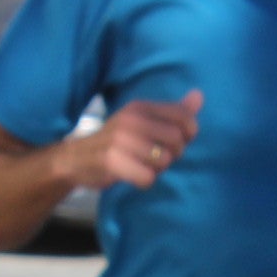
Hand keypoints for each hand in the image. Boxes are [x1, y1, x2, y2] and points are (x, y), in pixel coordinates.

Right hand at [71, 89, 200, 190]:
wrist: (77, 158)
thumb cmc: (117, 141)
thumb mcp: (143, 121)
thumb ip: (173, 111)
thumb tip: (199, 96)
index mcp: (140, 107)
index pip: (183, 117)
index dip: (189, 134)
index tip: (176, 141)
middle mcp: (131, 120)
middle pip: (177, 140)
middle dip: (173, 154)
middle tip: (157, 157)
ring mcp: (120, 140)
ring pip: (164, 160)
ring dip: (158, 169)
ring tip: (143, 165)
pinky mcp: (112, 161)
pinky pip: (147, 177)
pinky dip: (145, 180)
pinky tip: (134, 175)